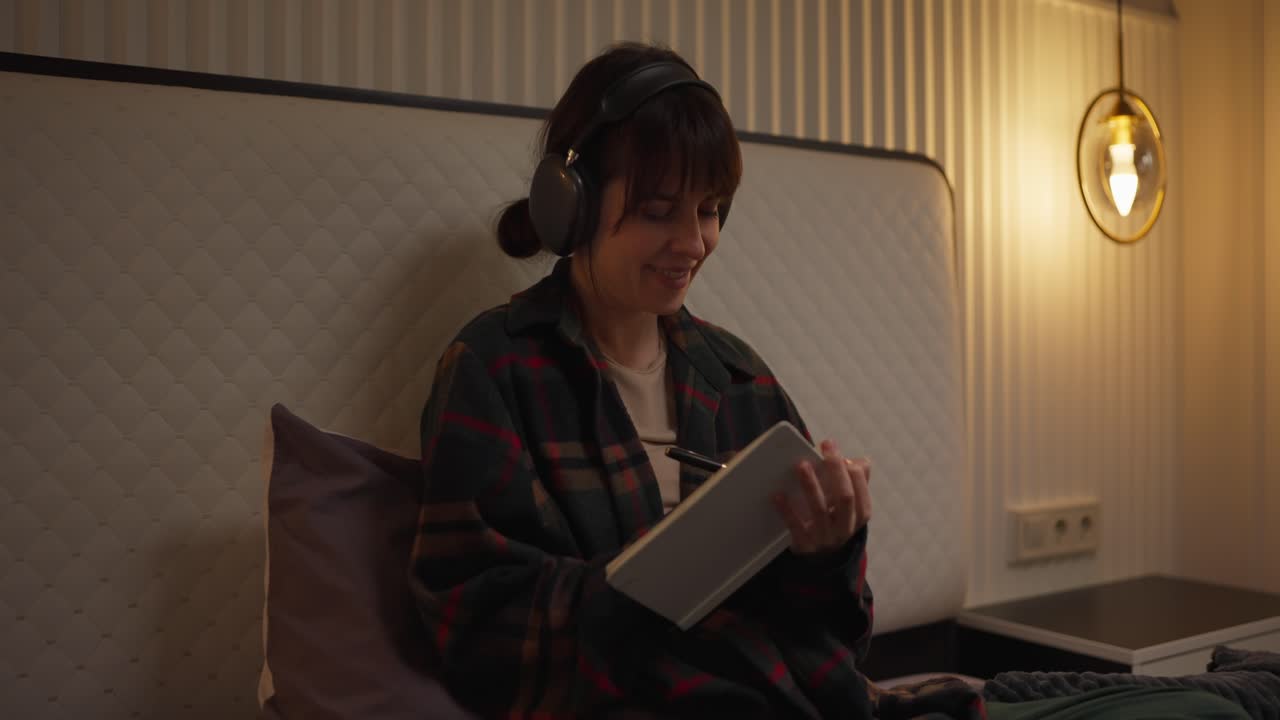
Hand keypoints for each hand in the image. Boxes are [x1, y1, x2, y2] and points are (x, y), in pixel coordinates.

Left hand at [771, 440, 871, 554]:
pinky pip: (796, 528)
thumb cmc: (834, 522)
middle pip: (845, 497)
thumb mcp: (849, 507)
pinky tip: (778, 495)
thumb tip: (862, 461)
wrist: (822, 561)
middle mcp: (845, 527)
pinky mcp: (806, 546)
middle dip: (835, 470)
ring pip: (820, 510)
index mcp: (859, 515)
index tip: (832, 448)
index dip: (850, 469)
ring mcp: (825, 538)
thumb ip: (856, 483)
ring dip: (811, 486)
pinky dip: (787, 511)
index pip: (859, 490)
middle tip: (824, 448)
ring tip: (801, 465)